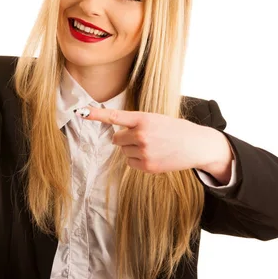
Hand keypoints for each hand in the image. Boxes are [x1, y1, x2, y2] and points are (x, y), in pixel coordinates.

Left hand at [77, 106, 232, 175]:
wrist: (196, 145)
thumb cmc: (175, 129)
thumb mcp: (156, 119)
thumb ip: (136, 124)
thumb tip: (116, 137)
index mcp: (143, 119)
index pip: (115, 116)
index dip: (96, 115)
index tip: (81, 112)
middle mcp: (141, 135)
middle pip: (116, 138)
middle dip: (125, 138)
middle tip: (144, 136)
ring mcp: (143, 152)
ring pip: (124, 151)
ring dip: (133, 149)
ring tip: (153, 146)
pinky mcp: (146, 166)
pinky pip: (130, 162)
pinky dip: (138, 160)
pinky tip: (153, 156)